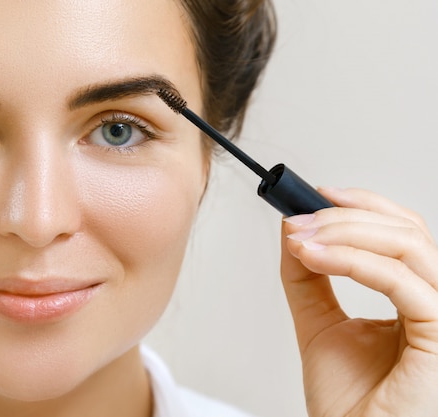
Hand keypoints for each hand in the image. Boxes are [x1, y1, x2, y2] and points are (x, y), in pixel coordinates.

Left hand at [281, 187, 437, 416]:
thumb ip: (309, 277)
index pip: (403, 234)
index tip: (316, 196)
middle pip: (408, 231)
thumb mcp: (318, 323)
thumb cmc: (347, 400)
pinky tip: (313, 255)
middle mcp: (437, 302)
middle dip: (345, 216)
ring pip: (409, 246)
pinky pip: (402, 282)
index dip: (363, 206)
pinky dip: (352, 261)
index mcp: (416, 298)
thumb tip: (295, 228)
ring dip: (345, 231)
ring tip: (300, 237)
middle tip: (299, 219)